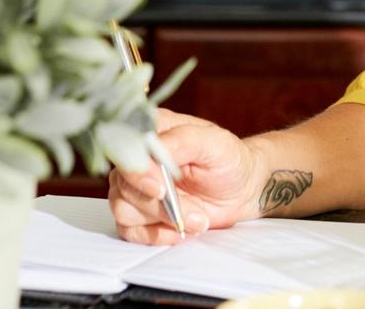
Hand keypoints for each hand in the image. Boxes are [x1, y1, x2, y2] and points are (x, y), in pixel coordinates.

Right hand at [108, 109, 259, 244]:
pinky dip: (157, 234)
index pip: (126, 148)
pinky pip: (130, 230)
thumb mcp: (215, 143)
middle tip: (196, 211)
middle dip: (161, 205)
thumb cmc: (228, 161)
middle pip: (124, 185)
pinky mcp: (138, 213)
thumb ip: (183, 141)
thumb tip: (153, 150)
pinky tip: (183, 228)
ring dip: (163, 220)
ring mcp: (136, 187)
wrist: (241, 189)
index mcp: (154, 131)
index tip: (161, 189)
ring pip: (123, 210)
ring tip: (198, 219)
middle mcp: (140, 158)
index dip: (138, 172)